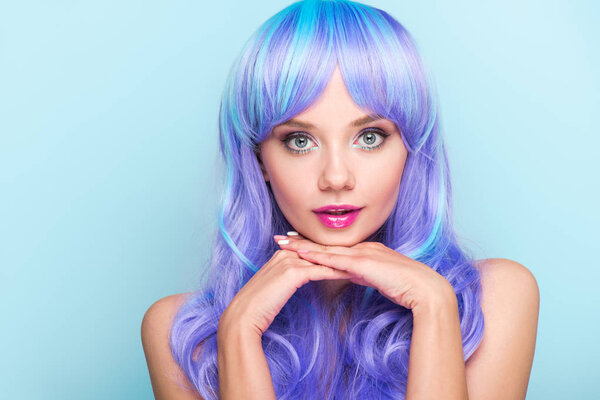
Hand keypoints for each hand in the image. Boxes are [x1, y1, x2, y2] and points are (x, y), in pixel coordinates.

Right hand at [218, 239, 353, 338]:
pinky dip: (336, 272)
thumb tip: (300, 279)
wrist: (244, 316)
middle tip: (360, 254)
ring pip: (322, 259)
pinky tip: (350, 275)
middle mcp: (285, 254)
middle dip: (339, 253)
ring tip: (359, 263)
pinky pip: (320, 271)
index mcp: (281, 254)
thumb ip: (287, 278)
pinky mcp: (293, 273)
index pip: (311, 250)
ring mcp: (289, 262)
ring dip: (341, 261)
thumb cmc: (258, 306)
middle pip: (319, 251)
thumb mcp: (275, 287)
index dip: (329, 252)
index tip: (346, 254)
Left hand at [275, 232, 454, 312]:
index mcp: (366, 250)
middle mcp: (362, 247)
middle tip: (280, 239)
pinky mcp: (363, 263)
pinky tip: (301, 255)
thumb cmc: (407, 287)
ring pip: (326, 248)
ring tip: (282, 244)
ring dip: (302, 246)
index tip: (295, 243)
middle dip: (301, 241)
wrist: (425, 289)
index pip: (334, 246)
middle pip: (325, 244)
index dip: (313, 244)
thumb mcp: (379, 279)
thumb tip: (351, 274)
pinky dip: (316, 256)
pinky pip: (335, 259)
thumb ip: (365, 274)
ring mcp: (363, 253)